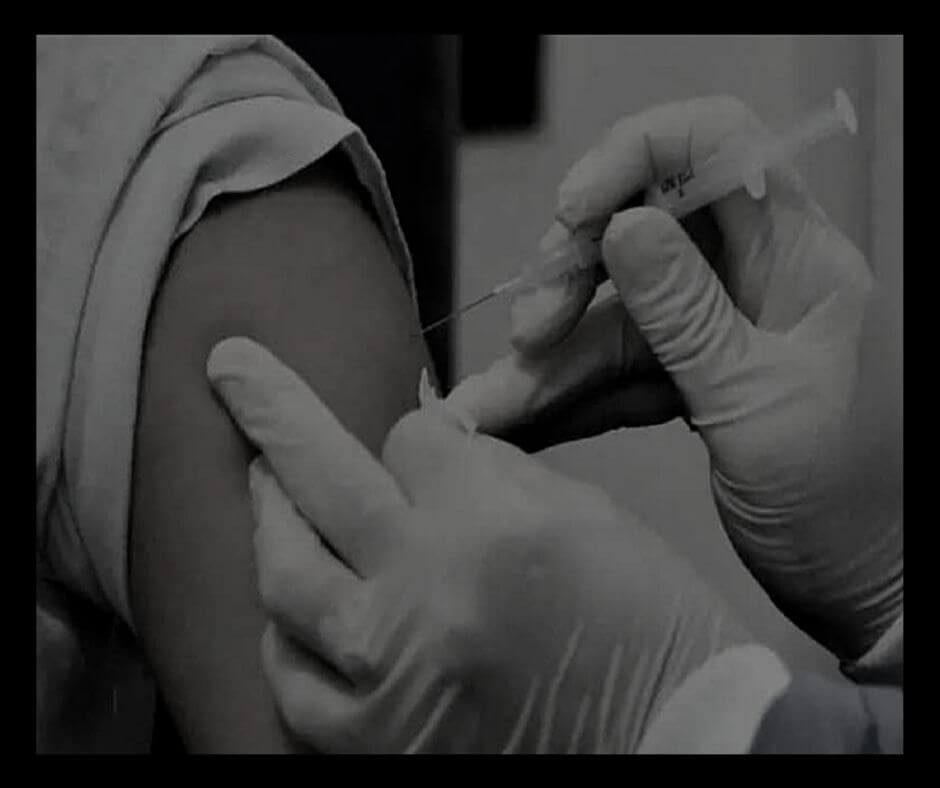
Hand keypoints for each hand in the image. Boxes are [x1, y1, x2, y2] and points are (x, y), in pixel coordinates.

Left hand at [207, 337, 747, 752]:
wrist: (678, 742)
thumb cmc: (655, 630)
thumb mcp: (590, 516)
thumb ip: (495, 472)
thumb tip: (430, 443)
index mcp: (492, 521)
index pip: (411, 437)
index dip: (420, 433)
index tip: (429, 445)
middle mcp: (426, 585)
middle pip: (320, 472)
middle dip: (271, 408)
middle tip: (231, 369)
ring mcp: (388, 667)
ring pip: (286, 572)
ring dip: (268, 516)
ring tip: (260, 482)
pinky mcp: (376, 739)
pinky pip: (294, 680)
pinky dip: (286, 638)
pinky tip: (287, 608)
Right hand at [447, 96, 900, 661]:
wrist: (863, 590)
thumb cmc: (844, 506)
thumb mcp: (756, 404)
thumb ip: (685, 314)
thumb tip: (622, 226)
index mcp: (800, 259)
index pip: (717, 146)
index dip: (634, 156)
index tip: (573, 212)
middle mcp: (757, 280)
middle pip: (644, 228)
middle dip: (573, 274)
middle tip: (528, 330)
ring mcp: (720, 331)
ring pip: (617, 311)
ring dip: (551, 356)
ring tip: (490, 406)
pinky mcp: (692, 378)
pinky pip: (617, 369)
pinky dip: (570, 396)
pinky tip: (522, 420)